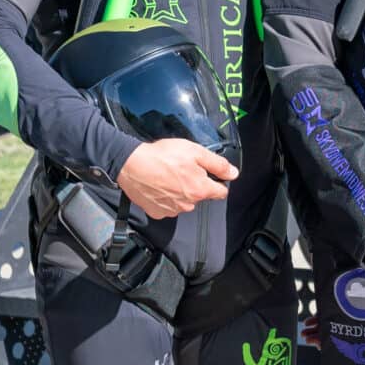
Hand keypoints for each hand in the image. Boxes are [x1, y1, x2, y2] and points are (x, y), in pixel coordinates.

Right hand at [117, 138, 234, 220]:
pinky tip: (158, 185)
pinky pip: (167, 206)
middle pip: (200, 196)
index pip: (221, 192)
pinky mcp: (157, 212)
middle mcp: (188, 204)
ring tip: (167, 176)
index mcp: (200, 190)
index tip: (209, 174)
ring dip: (179, 191)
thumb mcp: (195, 152)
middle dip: (194, 184)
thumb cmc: (162, 156)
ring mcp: (172, 210)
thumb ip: (217, 164)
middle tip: (181, 169)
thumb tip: (233, 174)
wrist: (131, 165)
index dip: (217, 181)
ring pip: (183, 202)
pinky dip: (165, 198)